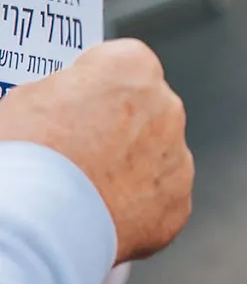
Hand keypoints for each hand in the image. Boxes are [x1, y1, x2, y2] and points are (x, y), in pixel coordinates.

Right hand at [0, 39, 193, 263]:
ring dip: (132, 167)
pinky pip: (160, 199)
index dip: (99, 85)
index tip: (82, 100)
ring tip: (89, 185)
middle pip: (148, 111)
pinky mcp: (178, 204)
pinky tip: (104, 210)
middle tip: (82, 147)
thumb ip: (70, 90)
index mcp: (132, 69)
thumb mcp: (30, 96)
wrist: (42, 219)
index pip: (126, 64)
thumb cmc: (30, 153)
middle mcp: (167, 109)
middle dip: (122, 126)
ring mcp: (178, 159)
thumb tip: (75, 100)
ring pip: (158, 157)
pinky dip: (138, 206)